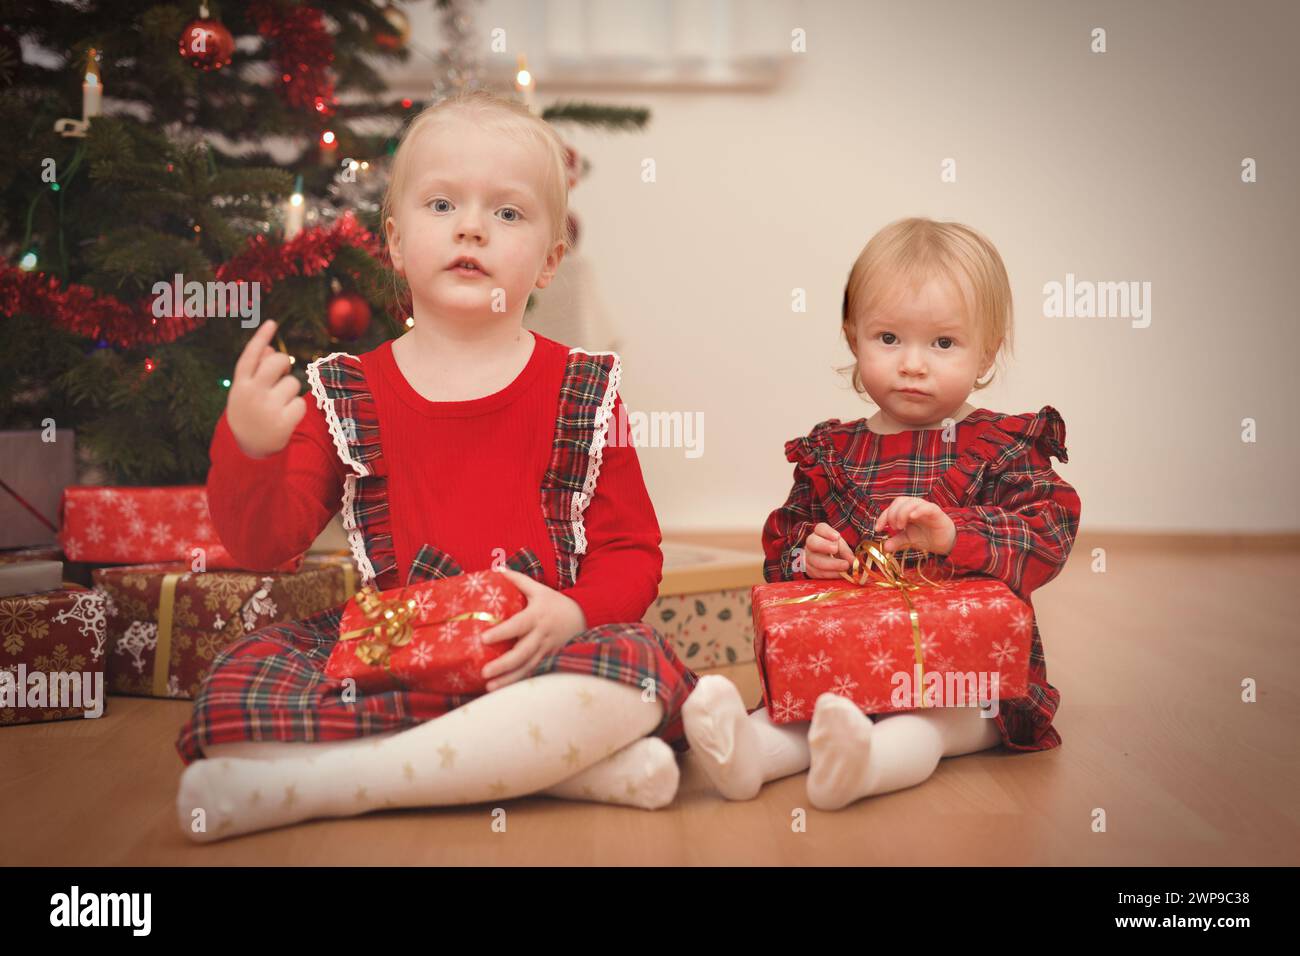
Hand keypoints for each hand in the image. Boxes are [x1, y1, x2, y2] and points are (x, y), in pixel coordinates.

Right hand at [226, 319, 305, 459]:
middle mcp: (251, 394)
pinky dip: (297, 408)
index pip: (250, 356)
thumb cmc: (249, 412)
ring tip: (279, 405)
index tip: (273, 322)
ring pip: (293, 383)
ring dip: (290, 391)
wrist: (248, 449)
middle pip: (277, 362)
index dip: (261, 338)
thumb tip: (269, 349)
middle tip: (280, 375)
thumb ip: (255, 371)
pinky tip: (286, 417)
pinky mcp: (282, 423)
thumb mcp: (245, 392)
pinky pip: (301, 403)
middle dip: (284, 364)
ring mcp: (267, 408)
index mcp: (240, 384)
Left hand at [478, 567, 587, 690]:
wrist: (584, 616)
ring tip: (490, 687)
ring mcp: (547, 650)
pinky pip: (534, 672)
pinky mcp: (550, 659)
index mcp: (537, 616)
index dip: (502, 632)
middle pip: (522, 653)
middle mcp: (542, 635)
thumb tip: (496, 569)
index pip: (518, 625)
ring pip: (527, 667)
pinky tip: (504, 689)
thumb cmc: (555, 602)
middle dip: (503, 665)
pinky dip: (520, 682)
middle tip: (484, 672)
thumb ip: (517, 580)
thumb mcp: (539, 589)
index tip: (483, 639)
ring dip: (508, 679)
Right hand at [802, 522, 855, 578]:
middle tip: (837, 550)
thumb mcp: (842, 546)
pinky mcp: (809, 570)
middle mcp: (811, 543)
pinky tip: (840, 574)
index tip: (837, 537)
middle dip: (825, 547)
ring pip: (815, 560)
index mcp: (819, 533)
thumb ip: (846, 551)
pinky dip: (830, 574)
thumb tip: (853, 561)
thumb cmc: (835, 549)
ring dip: (832, 565)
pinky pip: (817, 573)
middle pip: (813, 542)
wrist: (826, 561)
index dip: (827, 532)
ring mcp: (807, 557)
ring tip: (845, 566)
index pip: (820, 528)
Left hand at [874, 497, 956, 554]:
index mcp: (906, 510)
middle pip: (900, 501)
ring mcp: (925, 508)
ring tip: (900, 526)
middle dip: (892, 514)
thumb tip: (884, 548)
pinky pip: (926, 507)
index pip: (891, 508)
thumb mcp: (908, 540)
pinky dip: (918, 510)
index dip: (883, 517)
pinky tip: (912, 517)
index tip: (877, 529)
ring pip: (911, 502)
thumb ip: (896, 541)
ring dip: (902, 513)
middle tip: (894, 527)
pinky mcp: (936, 512)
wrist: (945, 542)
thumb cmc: (926, 536)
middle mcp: (915, 506)